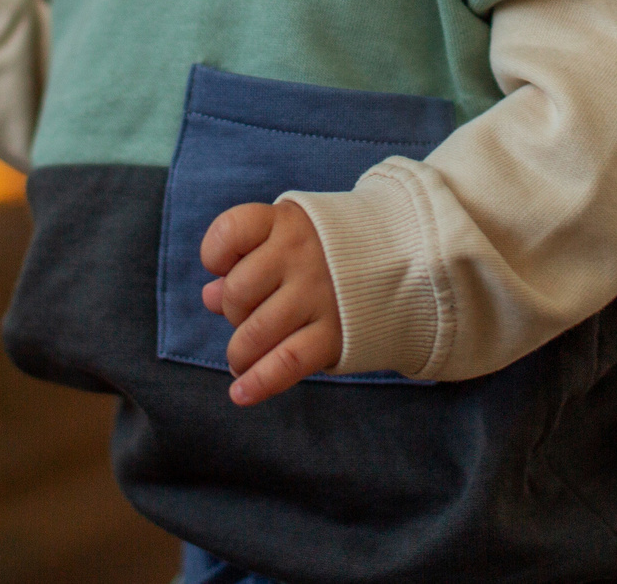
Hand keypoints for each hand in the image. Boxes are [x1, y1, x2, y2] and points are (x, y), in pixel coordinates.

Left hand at [199, 200, 341, 405]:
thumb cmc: (332, 250)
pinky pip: (286, 362)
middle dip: (233, 312)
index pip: (231, 231)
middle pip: (237, 291)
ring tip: (241, 360)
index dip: (216, 254)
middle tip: (248, 317)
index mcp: (288, 222)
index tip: (221, 267)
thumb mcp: (292, 238)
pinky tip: (241, 393)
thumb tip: (208, 296)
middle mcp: (302, 254)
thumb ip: (248, 261)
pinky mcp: (335, 333)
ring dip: (239, 353)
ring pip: (255, 332)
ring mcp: (319, 294)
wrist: (408, 259)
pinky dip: (259, 382)